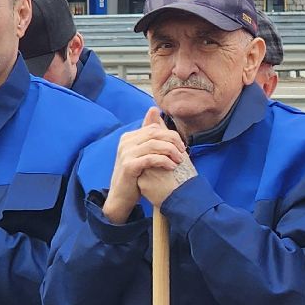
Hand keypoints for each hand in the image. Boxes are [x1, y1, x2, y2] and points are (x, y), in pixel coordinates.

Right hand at [103, 108, 185, 223]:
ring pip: (154, 144)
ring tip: (180, 160)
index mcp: (129, 137)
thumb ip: (150, 136)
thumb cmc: (136, 176)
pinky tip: (172, 167)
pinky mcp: (128, 166)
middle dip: (173, 141)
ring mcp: (126, 153)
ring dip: (171, 151)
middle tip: (183, 152)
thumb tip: (155, 109)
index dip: (170, 135)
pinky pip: (150, 158)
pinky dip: (164, 161)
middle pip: (155, 133)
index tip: (181, 146)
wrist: (121, 196)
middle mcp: (125, 142)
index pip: (154, 128)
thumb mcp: (142, 154)